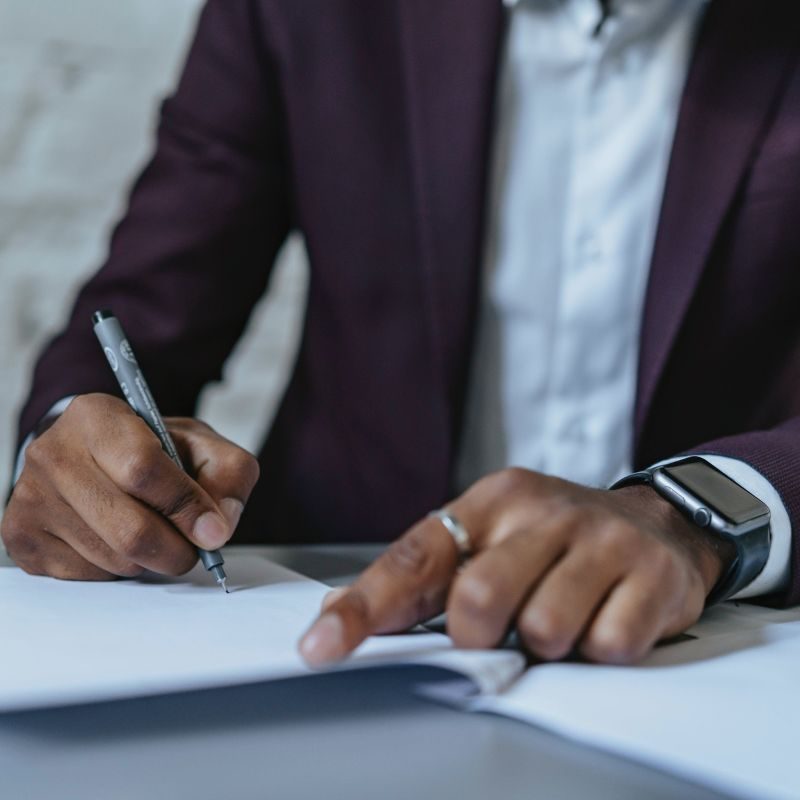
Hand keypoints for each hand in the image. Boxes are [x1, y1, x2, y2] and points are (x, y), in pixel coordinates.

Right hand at [1, 393, 258, 579]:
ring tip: (155, 534)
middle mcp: (53, 453)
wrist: (94, 455)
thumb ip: (228, 475)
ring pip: (113, 559)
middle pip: (129, 528)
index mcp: (97, 417)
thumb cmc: (152, 449)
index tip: (213, 531)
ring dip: (150, 561)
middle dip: (176, 550)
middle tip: (193, 549)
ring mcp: (31, 497)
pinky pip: (89, 577)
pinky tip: (120, 541)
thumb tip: (217, 529)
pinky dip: (120, 570)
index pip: (144, 470)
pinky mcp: (22, 537)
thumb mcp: (201, 445)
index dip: (186, 507)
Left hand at [300, 468, 735, 665]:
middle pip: (479, 599)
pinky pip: (608, 644)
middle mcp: (543, 512)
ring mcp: (600, 540)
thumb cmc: (556, 538)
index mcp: (491, 501)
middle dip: (481, 635)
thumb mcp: (491, 536)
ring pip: (545, 628)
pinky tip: (605, 617)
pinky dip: (598, 649)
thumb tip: (340, 613)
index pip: (414, 558)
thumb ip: (426, 574)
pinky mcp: (650, 574)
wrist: (656, 522)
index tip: (321, 649)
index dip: (364, 607)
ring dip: (546, 643)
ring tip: (562, 615)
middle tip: (503, 627)